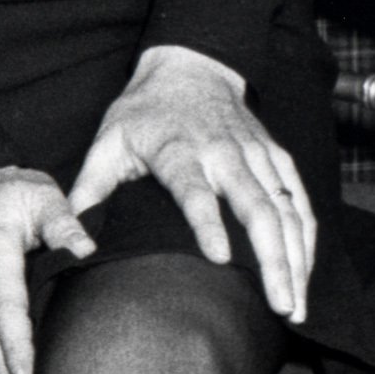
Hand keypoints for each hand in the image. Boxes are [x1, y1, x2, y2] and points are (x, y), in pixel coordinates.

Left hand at [69, 44, 314, 324]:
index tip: (221, 259)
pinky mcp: (276, 156)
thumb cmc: (143, 112)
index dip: (208, 222)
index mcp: (178, 149)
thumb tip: (69, 239)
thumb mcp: (108, 141)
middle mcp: (224, 152)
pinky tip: (305, 273)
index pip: (195, 190)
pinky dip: (305, 237)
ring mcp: (256, 154)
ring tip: (295, 306)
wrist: (191, 66)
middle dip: (272, 259)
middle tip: (279, 306)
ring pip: (284, 208)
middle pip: (256, 207)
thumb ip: (91, 188)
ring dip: (294, 258)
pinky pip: (299, 199)